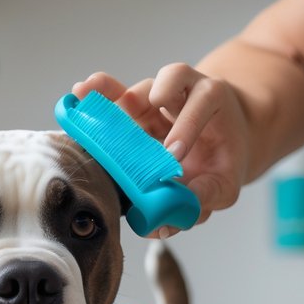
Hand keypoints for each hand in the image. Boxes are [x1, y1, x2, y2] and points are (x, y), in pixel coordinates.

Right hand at [73, 65, 251, 231]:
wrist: (223, 145)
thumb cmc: (223, 161)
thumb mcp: (225, 181)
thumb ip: (204, 197)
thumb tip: (167, 221)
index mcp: (213, 100)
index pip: (200, 102)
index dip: (186, 126)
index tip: (173, 154)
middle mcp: (183, 91)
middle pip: (164, 83)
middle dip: (142, 103)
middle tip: (125, 128)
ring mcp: (155, 97)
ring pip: (133, 93)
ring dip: (110, 101)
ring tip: (88, 112)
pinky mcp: (134, 108)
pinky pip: (113, 98)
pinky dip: (96, 97)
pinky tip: (78, 98)